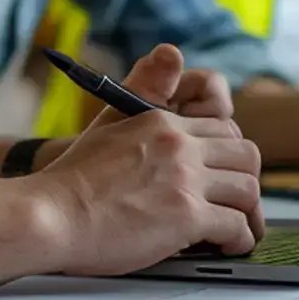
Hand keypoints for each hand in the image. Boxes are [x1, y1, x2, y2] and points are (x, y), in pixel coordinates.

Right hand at [36, 44, 264, 274]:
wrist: (50, 214)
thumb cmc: (72, 179)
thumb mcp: (110, 123)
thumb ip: (143, 92)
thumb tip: (172, 53)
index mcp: (163, 123)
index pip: (222, 127)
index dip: (227, 154)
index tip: (222, 175)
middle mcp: (180, 145)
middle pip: (245, 154)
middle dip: (245, 179)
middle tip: (236, 202)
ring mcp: (185, 180)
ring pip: (248, 189)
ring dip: (247, 213)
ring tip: (237, 229)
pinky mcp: (187, 216)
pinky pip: (236, 226)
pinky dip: (239, 240)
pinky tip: (228, 246)